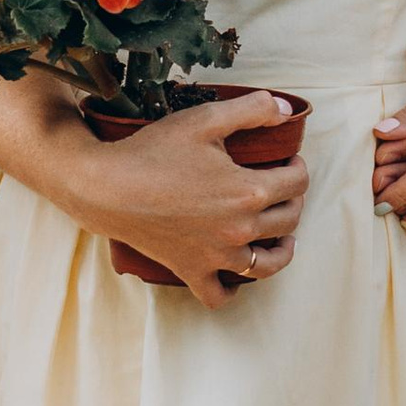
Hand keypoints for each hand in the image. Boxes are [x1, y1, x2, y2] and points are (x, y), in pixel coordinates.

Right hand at [67, 92, 307, 308]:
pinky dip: (232, 290)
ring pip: (267, 265)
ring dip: (282, 250)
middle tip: (283, 188)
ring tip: (282, 239)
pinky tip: (234, 275)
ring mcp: (216, 255)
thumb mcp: (205, 118)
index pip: (295, 182)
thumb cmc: (153, 151)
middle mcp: (239, 229)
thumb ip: (253, 110)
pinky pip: (220, 295)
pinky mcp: (191, 270)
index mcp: (248, 191)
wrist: (106, 187)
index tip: (290, 160)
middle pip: (288, 220)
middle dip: (293, 200)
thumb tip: (286, 109)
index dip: (298, 167)